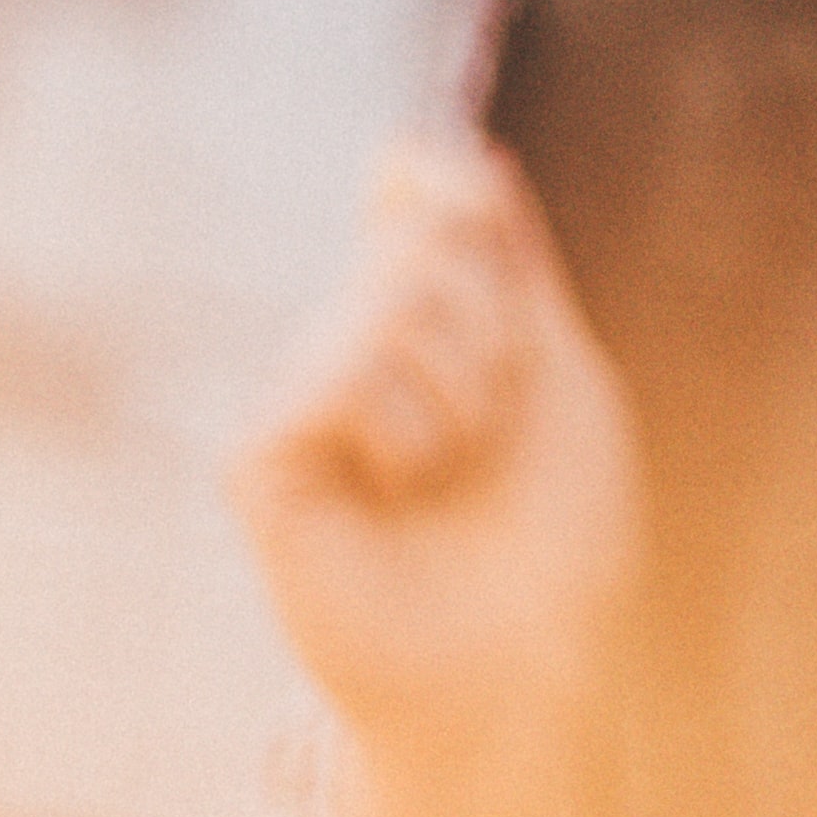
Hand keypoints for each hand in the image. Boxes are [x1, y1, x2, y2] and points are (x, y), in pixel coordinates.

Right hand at [233, 136, 644, 764]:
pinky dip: (399, 432)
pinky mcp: (256, 460)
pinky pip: (327, 377)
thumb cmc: (555, 536)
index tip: (484, 218)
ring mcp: (297, 400)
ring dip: (461, 390)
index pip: (408, 188)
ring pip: (380, 301)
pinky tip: (393, 494)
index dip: (443, 179)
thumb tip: (469, 154)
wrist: (526, 663)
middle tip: (495, 420)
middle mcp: (348, 345)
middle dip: (494, 323)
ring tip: (448, 471)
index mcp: (423, 320)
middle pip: (419, 236)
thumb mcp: (559, 373)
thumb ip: (514, 263)